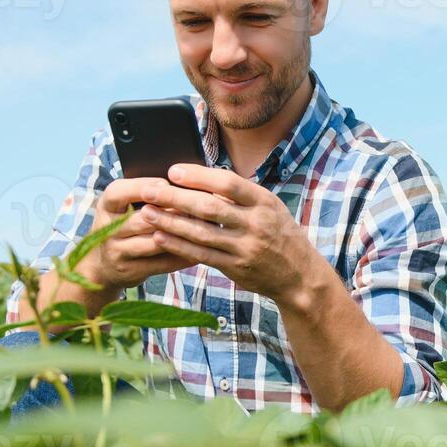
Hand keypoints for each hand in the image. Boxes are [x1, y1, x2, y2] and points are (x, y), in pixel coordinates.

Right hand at [77, 177, 192, 290]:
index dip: (143, 186)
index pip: (119, 192)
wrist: (102, 265)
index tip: (166, 183)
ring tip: (204, 226)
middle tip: (199, 206)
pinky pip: (162, 263)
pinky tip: (200, 248)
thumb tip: (181, 182)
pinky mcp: (131, 271)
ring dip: (181, 234)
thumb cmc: (121, 226)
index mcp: (106, 206)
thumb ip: (143, 194)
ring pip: (155, 242)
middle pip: (142, 219)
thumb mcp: (121, 206)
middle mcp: (107, 229)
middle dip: (172, 212)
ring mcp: (118, 252)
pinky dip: (183, 255)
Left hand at [136, 163, 321, 305]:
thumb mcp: (269, 207)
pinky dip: (179, 245)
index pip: (228, 183)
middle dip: (175, 198)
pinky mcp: (236, 268)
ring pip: (201, 232)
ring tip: (146, 212)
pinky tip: (160, 237)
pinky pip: (202, 255)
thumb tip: (201, 177)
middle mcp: (256, 223)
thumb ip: (241, 195)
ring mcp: (246, 247)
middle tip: (148, 190)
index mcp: (264, 201)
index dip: (199, 176)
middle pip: (209, 207)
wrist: (300, 275)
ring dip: (170, 222)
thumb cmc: (280, 234)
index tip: (173, 170)